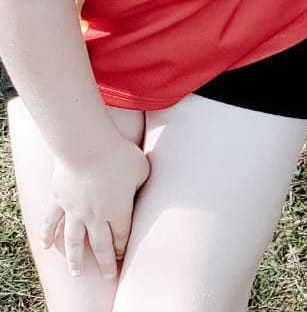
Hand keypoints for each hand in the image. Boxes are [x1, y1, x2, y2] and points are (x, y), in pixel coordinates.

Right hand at [40, 138, 148, 278]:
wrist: (87, 147)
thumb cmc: (120, 155)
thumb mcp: (142, 169)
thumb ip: (141, 184)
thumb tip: (141, 187)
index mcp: (119, 210)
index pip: (122, 236)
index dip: (122, 248)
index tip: (122, 258)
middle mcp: (96, 216)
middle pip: (101, 245)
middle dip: (106, 262)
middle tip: (108, 276)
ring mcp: (74, 211)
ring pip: (74, 242)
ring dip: (75, 260)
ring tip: (76, 273)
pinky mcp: (58, 201)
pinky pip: (51, 223)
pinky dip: (47, 236)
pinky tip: (48, 247)